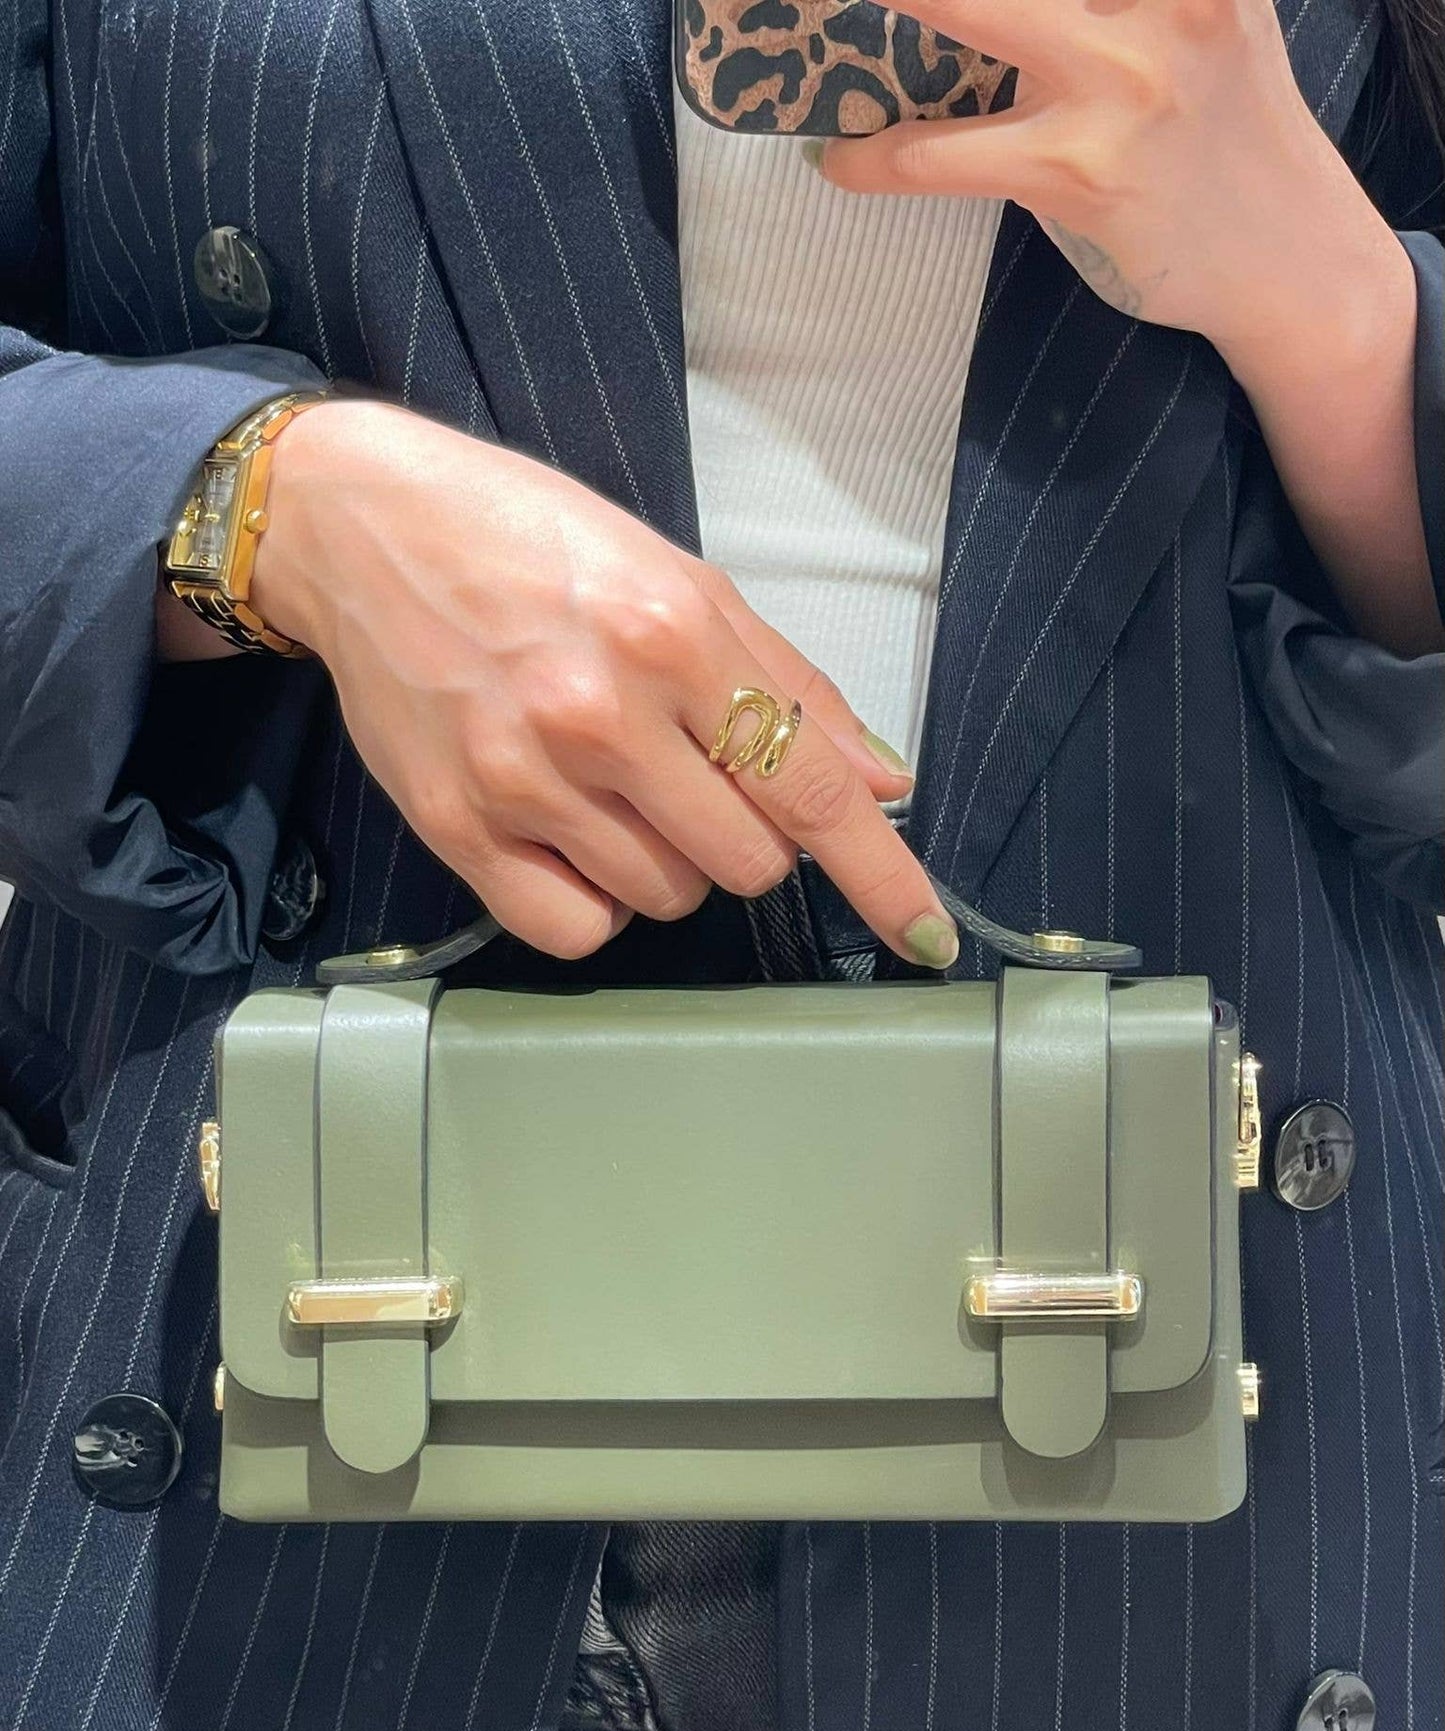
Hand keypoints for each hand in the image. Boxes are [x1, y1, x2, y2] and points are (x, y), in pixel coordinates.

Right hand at [243, 399, 958, 965]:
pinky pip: (575, 928)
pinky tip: (573, 837)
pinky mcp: (457, 826)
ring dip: (666, 859)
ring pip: (667, 898)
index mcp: (673, 633)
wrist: (360, 528)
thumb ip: (784, 682)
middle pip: (747, 864)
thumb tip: (882, 780)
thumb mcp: (676, 575)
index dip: (881, 874)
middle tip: (689, 769)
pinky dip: (596, 900)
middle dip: (744, 833)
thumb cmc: (531, 539)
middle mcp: (601, 713)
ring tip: (610, 781)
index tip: (925, 935)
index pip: (809, 787)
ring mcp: (523, 777)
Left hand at [816, 1, 1379, 361]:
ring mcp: (1117, 82)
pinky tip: (841, 160)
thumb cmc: (1233, 132)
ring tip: (813, 28)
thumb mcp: (1206, 18)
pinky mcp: (1076, 170)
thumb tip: (1002, 16)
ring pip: (966, 10)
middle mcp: (1159, 3)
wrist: (1293, 259)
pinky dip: (876, 159)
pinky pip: (942, 156)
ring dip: (886, 3)